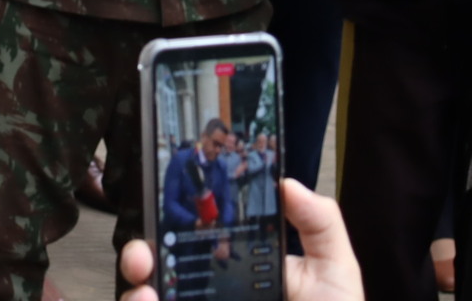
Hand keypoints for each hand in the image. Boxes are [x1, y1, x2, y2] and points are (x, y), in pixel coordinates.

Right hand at [118, 180, 363, 300]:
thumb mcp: (335, 274)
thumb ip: (320, 224)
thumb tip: (287, 183)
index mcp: (239, 270)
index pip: (196, 240)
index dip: (171, 224)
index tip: (161, 212)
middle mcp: (211, 294)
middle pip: (160, 270)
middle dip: (139, 257)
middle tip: (141, 257)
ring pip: (150, 299)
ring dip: (136, 293)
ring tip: (145, 294)